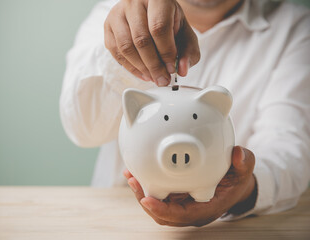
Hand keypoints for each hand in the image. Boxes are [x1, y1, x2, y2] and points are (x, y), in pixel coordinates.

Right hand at [104, 0, 199, 85]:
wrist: (150, 10)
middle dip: (153, 65)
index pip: (159, 28)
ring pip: (126, 47)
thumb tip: (182, 70)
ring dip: (141, 68)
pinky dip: (130, 67)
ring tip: (153, 77)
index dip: (165, 52)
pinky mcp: (108, 26)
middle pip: (141, 40)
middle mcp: (134, 3)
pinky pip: (116, 52)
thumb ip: (189, 51)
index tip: (171, 68)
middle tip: (162, 79)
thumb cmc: (168, 21)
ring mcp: (117, 14)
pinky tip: (142, 73)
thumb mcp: (184, 32)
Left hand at [124, 146, 256, 226]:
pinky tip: (137, 171)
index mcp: (205, 209)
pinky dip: (146, 185)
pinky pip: (157, 195)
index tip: (147, 199)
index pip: (180, 215)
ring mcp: (181, 204)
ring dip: (141, 192)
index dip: (162, 210)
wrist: (233, 184)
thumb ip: (244, 162)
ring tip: (130, 175)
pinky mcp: (175, 196)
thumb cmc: (236, 180)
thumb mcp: (244, 171)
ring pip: (156, 205)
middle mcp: (190, 210)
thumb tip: (238, 154)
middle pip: (161, 213)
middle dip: (144, 199)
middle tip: (133, 181)